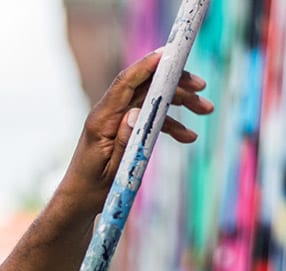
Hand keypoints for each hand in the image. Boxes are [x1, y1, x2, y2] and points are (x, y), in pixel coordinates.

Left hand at [63, 50, 215, 203]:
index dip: (147, 65)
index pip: (125, 83)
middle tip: (202, 88)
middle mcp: (109, 114)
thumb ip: (124, 142)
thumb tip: (135, 112)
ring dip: (179, 102)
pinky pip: (150, 118)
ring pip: (152, 100)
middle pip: (145, 86)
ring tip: (206, 109)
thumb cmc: (92, 189)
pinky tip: (188, 135)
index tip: (171, 54)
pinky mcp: (124, 129)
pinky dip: (170, 124)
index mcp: (102, 120)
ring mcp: (117, 120)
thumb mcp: (112, 170)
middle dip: (175, 83)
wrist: (79, 201)